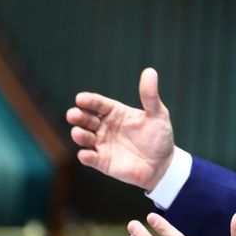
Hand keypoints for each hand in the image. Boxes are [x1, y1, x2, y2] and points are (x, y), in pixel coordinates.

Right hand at [66, 68, 174, 190]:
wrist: (163, 164)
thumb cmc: (159, 136)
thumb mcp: (158, 114)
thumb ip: (150, 96)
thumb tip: (150, 71)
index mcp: (115, 112)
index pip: (98, 104)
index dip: (89, 101)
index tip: (80, 99)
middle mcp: (105, 127)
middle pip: (86, 119)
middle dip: (78, 117)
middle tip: (73, 115)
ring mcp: (103, 145)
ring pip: (85, 138)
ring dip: (79, 135)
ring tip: (77, 133)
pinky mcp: (103, 162)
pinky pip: (92, 159)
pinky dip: (86, 157)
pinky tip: (84, 154)